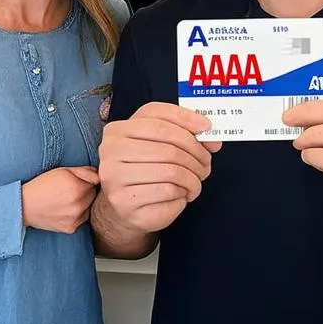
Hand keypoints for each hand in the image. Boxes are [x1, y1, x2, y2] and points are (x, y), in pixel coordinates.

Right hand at [22, 166, 100, 234]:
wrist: (24, 206)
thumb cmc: (42, 185)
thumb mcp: (63, 171)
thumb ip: (85, 171)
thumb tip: (100, 176)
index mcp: (77, 187)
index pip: (96, 182)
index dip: (85, 180)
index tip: (76, 181)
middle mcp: (78, 204)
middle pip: (93, 195)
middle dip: (86, 192)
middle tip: (69, 191)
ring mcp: (75, 218)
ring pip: (89, 208)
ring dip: (83, 204)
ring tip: (66, 200)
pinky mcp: (71, 228)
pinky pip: (82, 219)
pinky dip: (77, 215)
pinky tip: (64, 210)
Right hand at [98, 102, 221, 233]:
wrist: (125, 207)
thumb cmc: (145, 171)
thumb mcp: (159, 145)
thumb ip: (184, 134)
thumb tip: (211, 138)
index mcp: (118, 129)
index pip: (158, 116)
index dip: (186, 120)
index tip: (207, 128)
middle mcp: (111, 150)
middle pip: (169, 146)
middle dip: (196, 156)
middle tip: (205, 165)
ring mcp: (115, 177)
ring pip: (171, 171)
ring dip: (193, 178)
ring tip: (195, 182)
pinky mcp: (124, 201)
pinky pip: (167, 192)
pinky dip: (182, 193)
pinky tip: (182, 194)